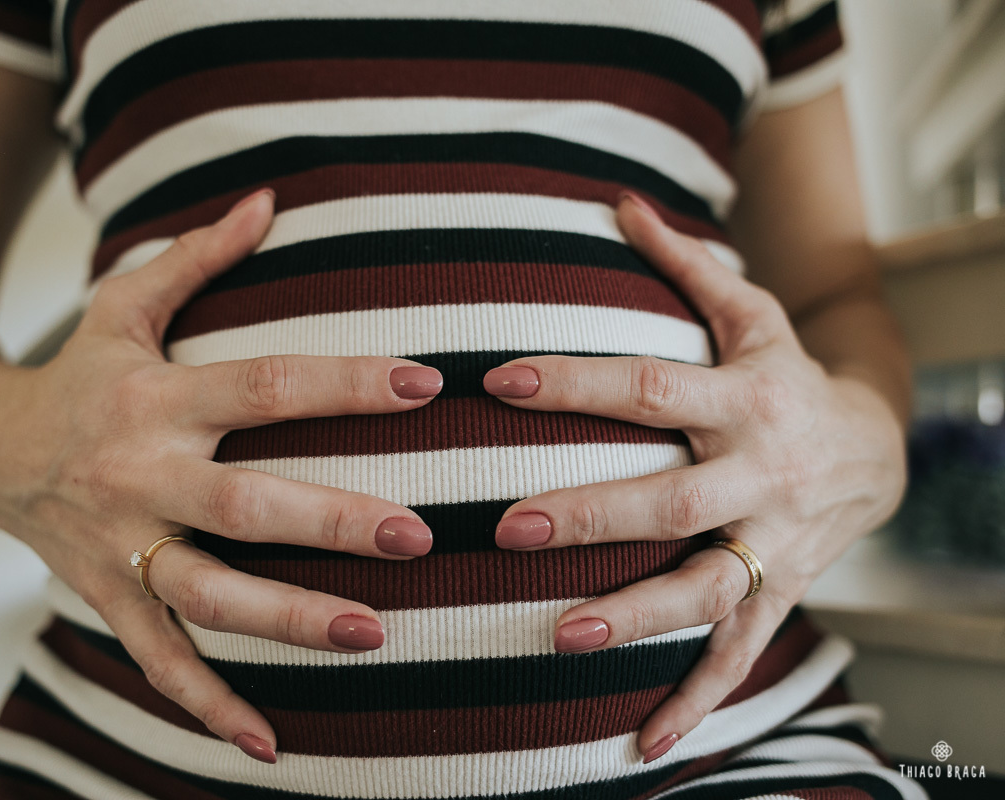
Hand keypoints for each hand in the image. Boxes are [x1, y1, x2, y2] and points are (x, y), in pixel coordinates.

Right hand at [0, 189, 443, 763]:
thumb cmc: (78, 374)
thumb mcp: (124, 305)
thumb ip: (198, 255)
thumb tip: (269, 199)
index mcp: (155, 397)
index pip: (262, 385)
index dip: (343, 382)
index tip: (424, 385)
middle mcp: (139, 475)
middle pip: (243, 504)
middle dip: (329, 520)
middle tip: (415, 535)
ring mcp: (122, 546)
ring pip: (208, 593)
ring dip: (288, 619)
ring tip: (373, 634)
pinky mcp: (111, 596)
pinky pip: (159, 661)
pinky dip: (208, 705)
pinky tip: (266, 740)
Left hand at [481, 192, 906, 762]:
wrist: (879, 451)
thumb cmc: (788, 377)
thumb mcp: (753, 315)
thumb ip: (686, 265)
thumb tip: (619, 201)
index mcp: (743, 398)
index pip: (648, 388)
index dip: (576, 383)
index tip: (498, 381)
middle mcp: (758, 475)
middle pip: (673, 499)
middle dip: (593, 515)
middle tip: (509, 529)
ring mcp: (771, 543)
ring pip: (705, 587)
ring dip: (637, 617)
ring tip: (562, 635)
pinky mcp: (777, 592)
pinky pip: (737, 652)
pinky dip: (696, 699)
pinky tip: (646, 741)